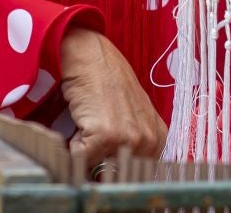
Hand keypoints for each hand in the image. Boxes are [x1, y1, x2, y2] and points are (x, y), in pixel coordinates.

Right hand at [59, 28, 165, 172]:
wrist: (92, 56)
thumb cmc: (107, 83)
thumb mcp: (129, 117)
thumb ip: (129, 146)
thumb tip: (115, 173)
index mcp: (158, 139)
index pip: (132, 174)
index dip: (112, 166)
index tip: (105, 152)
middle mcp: (149, 141)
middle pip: (114, 174)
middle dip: (98, 161)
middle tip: (94, 132)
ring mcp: (129, 139)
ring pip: (96, 168)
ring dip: (86, 152)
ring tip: (90, 124)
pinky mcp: (106, 136)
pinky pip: (80, 158)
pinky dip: (73, 144)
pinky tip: (82, 119)